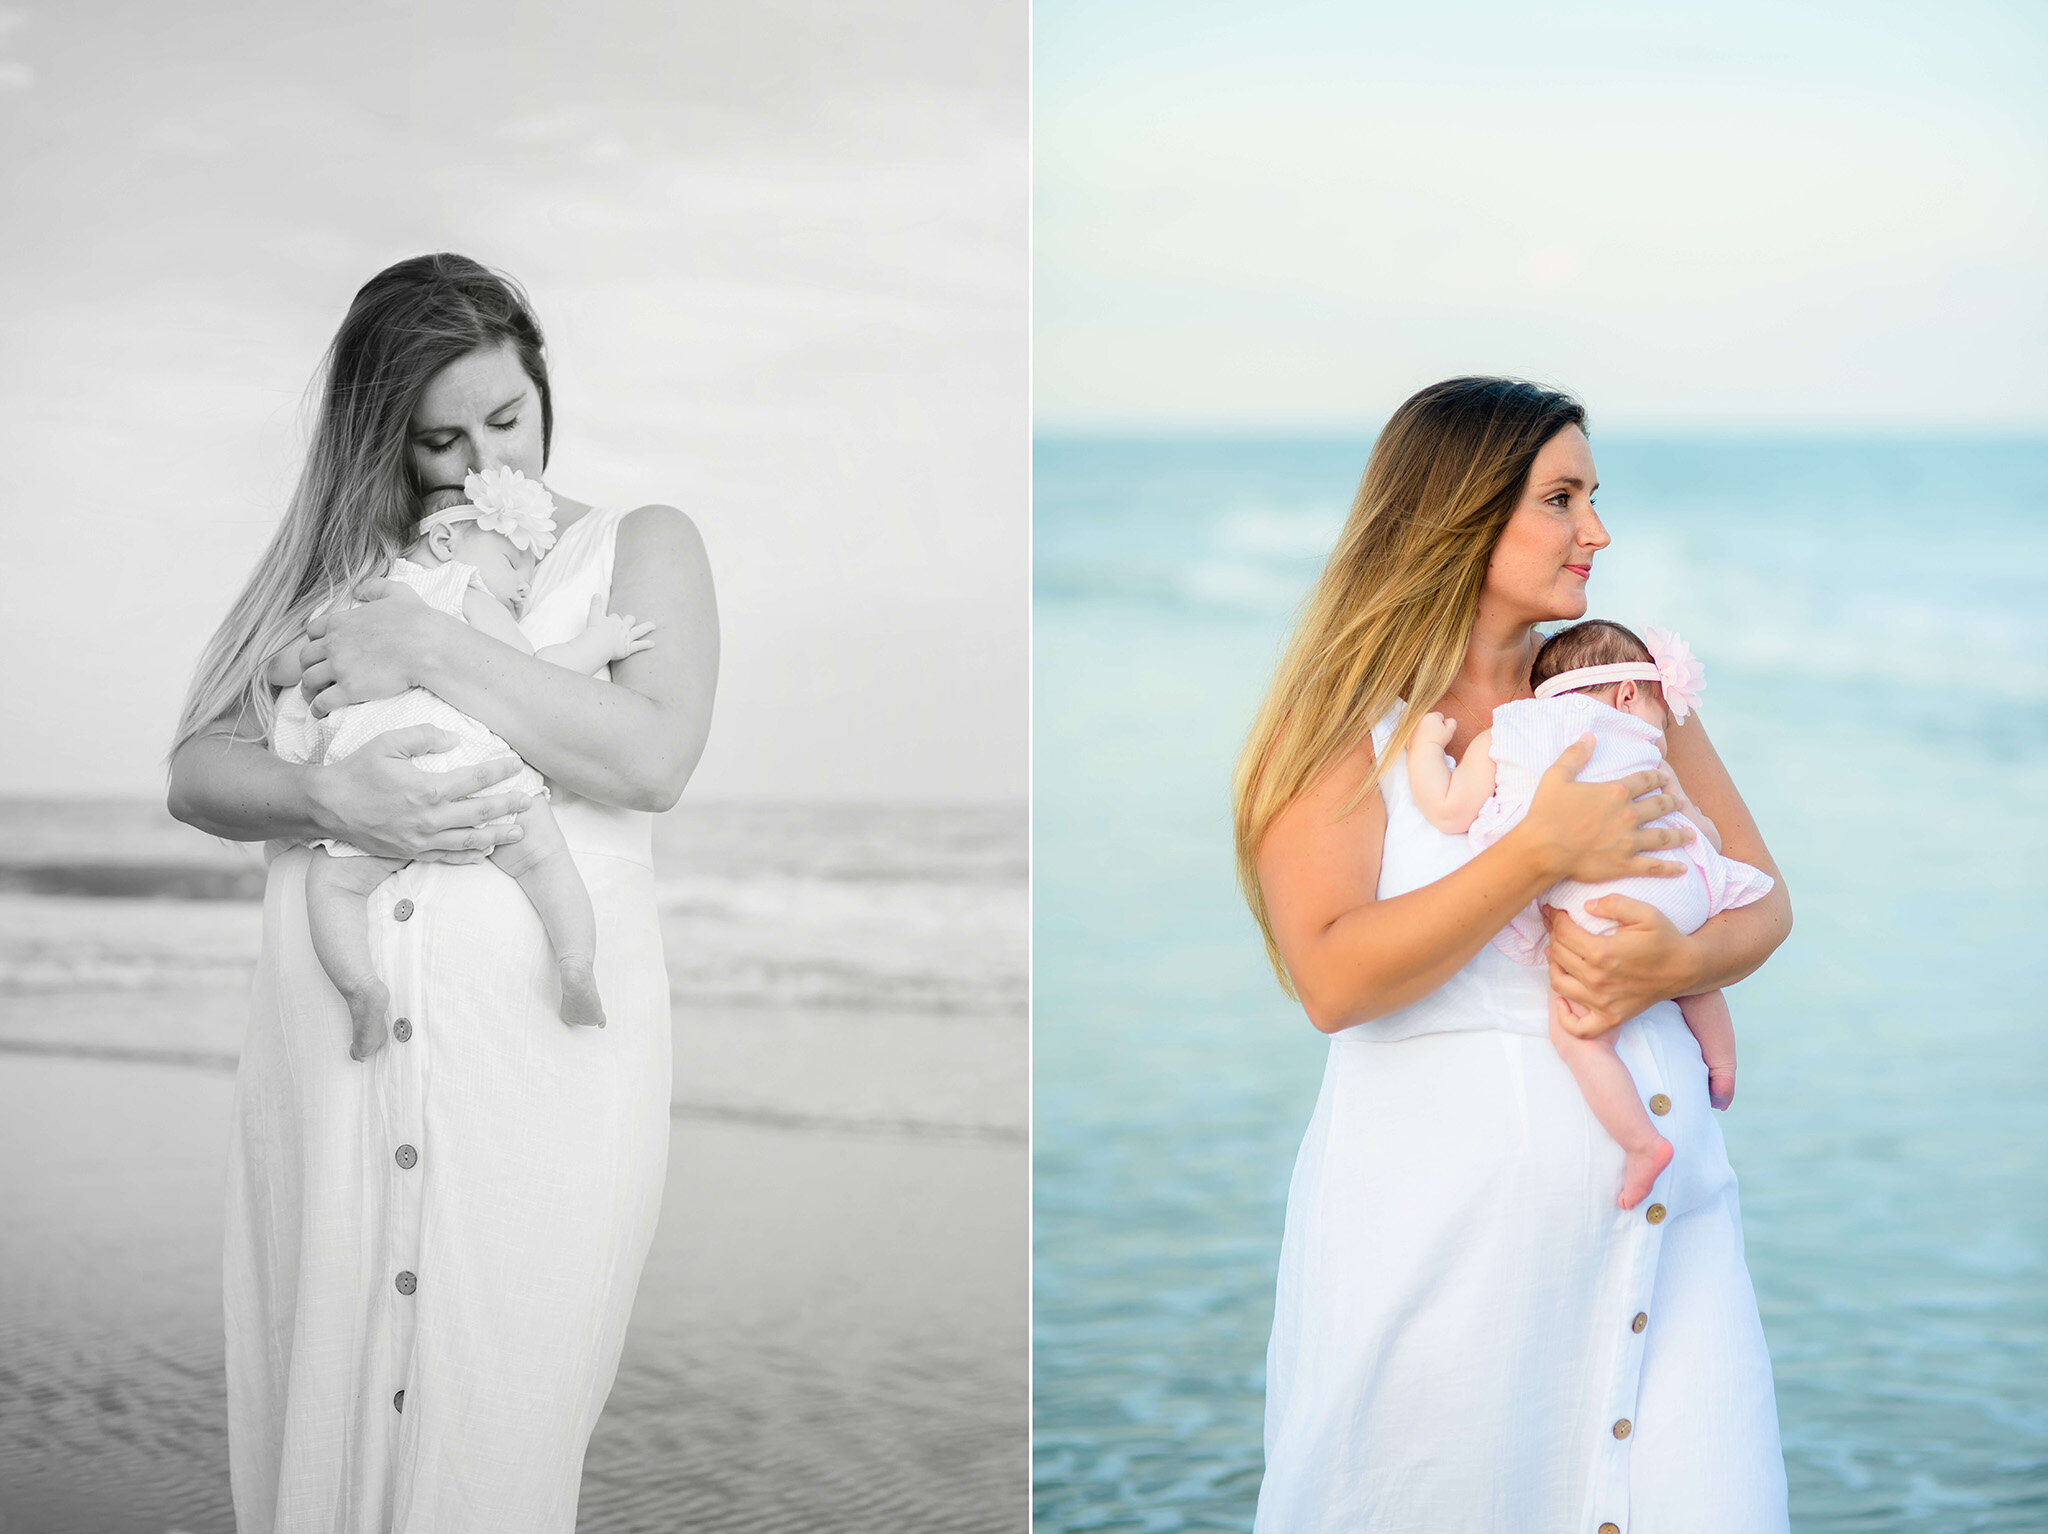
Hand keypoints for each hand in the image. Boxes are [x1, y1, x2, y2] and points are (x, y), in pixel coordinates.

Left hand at [298, 579, 446, 717]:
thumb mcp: (397, 593)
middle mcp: (334, 643)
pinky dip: (317, 708)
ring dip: (309, 689)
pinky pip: (322, 701)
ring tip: (314, 697)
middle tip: (316, 676)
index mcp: (341, 621)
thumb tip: (359, 589)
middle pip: (306, 657)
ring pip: (309, 680)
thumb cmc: (417, 620)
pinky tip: (321, 712)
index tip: (322, 652)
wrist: (427, 646)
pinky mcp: (349, 689)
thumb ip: (375, 587)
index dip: (315, 642)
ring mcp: (339, 667)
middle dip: (308, 667)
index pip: (313, 631)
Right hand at [308, 724, 531, 862]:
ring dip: (497, 835)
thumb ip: (423, 737)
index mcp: (427, 789)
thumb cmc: (356, 771)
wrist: (326, 806)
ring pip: (469, 840)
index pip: (474, 779)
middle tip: (529, 802)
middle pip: (480, 813)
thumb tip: (454, 738)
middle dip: (508, 806)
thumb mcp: (387, 743)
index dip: (499, 771)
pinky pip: (447, 857)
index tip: (516, 764)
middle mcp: (429, 818)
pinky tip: (485, 852)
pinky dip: (469, 856)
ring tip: (519, 832)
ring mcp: (421, 839)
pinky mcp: (411, 852)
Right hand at [577, 594, 656, 661]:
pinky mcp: (628, 648)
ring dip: (646, 627)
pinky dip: (646, 644)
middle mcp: (622, 628)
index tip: (607, 624)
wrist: (599, 643)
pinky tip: (652, 644)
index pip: (615, 617)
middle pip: (629, 620)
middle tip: (631, 620)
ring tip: (653, 626)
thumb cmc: (595, 629)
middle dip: (630, 620)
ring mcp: (627, 637)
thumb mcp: (593, 615)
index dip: (612, 620)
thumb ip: (595, 604)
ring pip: (639, 631)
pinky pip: (639, 645)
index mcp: (613, 620)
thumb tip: (597, 594)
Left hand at [1414, 711, 1455, 748]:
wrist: (1424, 751)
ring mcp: (1414, 725)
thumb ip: (1452, 722)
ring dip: (1427, 730)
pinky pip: (1417, 732)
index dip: (1443, 724)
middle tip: (1436, 736)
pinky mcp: (1409, 732)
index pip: (1440, 716)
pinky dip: (1420, 735)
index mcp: (1431, 715)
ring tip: (1430, 739)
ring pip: (1424, 725)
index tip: (1442, 732)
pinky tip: (1423, 742)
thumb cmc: (1438, 741)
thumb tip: (1447, 721)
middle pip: (1431, 720)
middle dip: (1434, 725)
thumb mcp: (1450, 731)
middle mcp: (1421, 718)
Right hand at [1514, 733, 1692, 883]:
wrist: (1542, 848)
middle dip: (1672, 802)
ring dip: (1679, 834)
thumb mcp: (1556, 776)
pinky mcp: (1625, 864)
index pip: (1645, 780)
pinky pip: (1653, 866)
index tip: (1664, 776)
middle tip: (1681, 802)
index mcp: (1616, 792)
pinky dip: (1669, 868)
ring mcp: (1629, 841)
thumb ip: (1575, 755)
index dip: (1657, 776)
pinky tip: (1681, 868)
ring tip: (1692, 833)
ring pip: (1663, 836)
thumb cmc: (1546, 812)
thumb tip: (1589, 736)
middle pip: (1659, 806)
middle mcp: (1628, 815)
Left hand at [1543, 895, 1700, 1037]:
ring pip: (1558, 984)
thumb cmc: (1665, 939)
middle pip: (1558, 955)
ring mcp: (1602, 1002)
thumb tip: (1585, 905)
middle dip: (1553, 936)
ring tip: (1559, 955)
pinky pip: (1578, 1027)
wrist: (1686, 968)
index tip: (1556, 912)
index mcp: (1602, 953)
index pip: (1564, 933)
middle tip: (1557, 928)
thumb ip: (1613, 903)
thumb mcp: (1644, 912)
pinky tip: (1562, 1000)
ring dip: (1553, 967)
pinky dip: (1564, 1017)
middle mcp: (1598, 979)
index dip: (1556, 919)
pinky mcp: (1611, 1017)